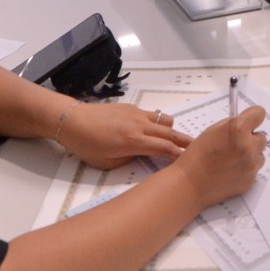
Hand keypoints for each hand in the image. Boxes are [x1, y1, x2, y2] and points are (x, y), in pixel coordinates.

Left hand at [59, 103, 189, 168]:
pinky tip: (154, 128)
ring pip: (164, 119)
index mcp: (134, 142)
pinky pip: (152, 114)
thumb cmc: (86, 145)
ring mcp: (136, 114)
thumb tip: (141, 155)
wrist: (72, 120)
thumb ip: (129, 159)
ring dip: (173, 129)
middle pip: (170, 132)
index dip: (179, 155)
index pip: (164, 148)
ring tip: (177, 138)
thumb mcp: (108, 163)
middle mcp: (139, 125)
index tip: (189, 161)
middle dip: (184, 141)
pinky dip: (158, 122)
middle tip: (198, 147)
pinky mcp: (130, 107)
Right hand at [170, 106, 267, 207]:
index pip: (259, 113)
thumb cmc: (197, 155)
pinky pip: (254, 170)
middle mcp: (248, 146)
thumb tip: (246, 123)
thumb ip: (232, 125)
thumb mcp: (212, 131)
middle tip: (235, 145)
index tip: (250, 122)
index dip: (253, 117)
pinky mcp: (251, 180)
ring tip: (230, 160)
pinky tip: (230, 171)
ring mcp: (251, 165)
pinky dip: (245, 169)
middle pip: (262, 137)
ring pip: (259, 155)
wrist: (190, 184)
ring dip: (250, 156)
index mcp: (238, 130)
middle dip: (251, 140)